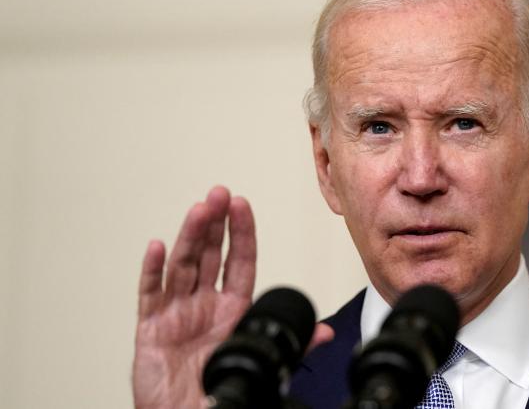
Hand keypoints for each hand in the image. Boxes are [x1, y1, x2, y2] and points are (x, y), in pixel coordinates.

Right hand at [132, 186, 335, 408]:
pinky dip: (152, 271)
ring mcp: (176, 313)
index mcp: (232, 309)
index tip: (241, 205)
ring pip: (182, 266)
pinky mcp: (151, 329)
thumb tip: (325, 332)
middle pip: (209, 256)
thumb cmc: (220, 387)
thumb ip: (292, 344)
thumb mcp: (260, 360)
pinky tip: (157, 247)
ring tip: (199, 210)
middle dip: (215, 224)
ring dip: (189, 236)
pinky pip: (149, 295)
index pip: (238, 262)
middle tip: (219, 195)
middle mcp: (204, 305)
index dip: (241, 233)